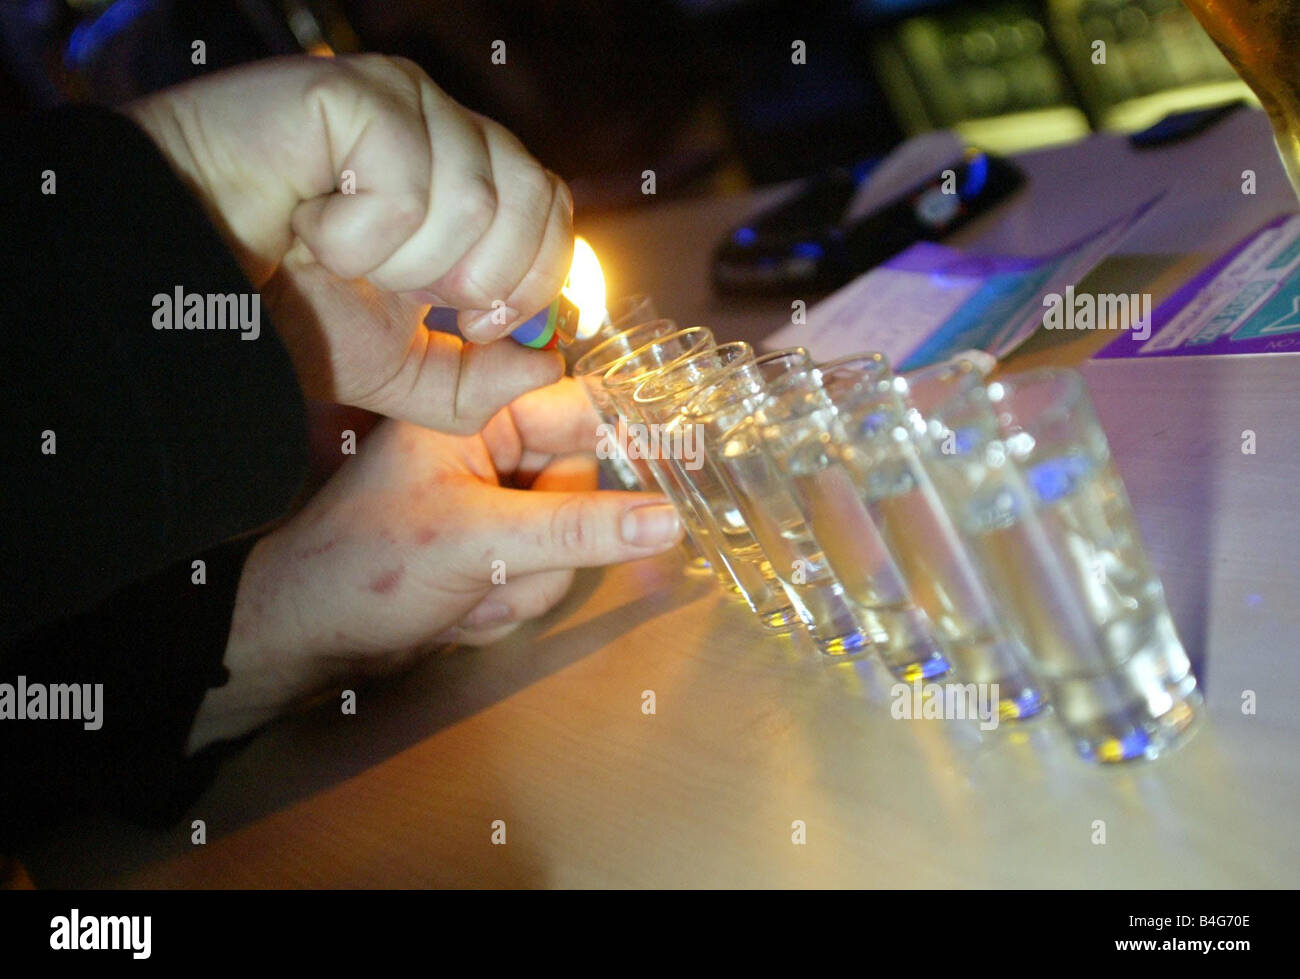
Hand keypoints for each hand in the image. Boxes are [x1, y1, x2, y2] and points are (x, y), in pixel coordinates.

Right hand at [125, 54, 573, 432]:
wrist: (178, 280)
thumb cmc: (277, 309)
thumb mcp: (391, 371)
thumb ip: (472, 382)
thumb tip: (550, 365)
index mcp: (466, 183)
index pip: (552, 211)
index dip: (529, 278)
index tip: (466, 320)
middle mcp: (444, 131)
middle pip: (531, 198)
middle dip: (470, 275)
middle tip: (398, 286)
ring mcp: (402, 103)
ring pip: (475, 196)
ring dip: (400, 260)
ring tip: (336, 250)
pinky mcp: (356, 92)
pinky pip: (409, 184)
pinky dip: (356, 234)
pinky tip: (308, 221)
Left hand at [187, 378, 683, 750]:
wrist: (306, 640)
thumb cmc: (367, 568)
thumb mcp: (480, 542)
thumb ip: (578, 529)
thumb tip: (668, 518)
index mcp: (477, 415)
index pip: (582, 407)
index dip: (629, 438)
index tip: (682, 465)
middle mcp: (490, 449)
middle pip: (585, 484)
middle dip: (552, 543)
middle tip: (502, 566)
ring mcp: (494, 501)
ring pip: (571, 539)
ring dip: (526, 583)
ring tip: (467, 593)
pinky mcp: (494, 548)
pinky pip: (546, 572)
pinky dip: (511, 601)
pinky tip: (459, 609)